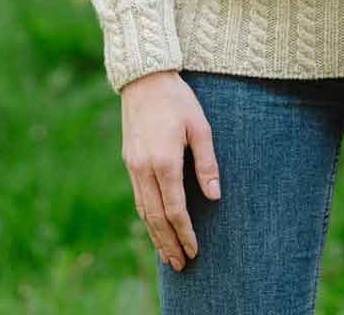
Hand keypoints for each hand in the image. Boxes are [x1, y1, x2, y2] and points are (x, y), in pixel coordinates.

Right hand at [121, 70, 221, 271]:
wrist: (144, 78)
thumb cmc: (178, 99)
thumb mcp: (199, 126)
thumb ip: (207, 162)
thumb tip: (214, 196)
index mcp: (164, 160)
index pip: (175, 208)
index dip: (185, 232)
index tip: (195, 249)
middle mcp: (144, 168)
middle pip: (155, 217)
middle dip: (169, 243)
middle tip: (182, 265)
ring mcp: (133, 166)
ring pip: (143, 211)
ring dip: (155, 236)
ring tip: (167, 256)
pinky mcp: (129, 161)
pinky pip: (137, 197)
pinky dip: (146, 218)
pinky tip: (154, 228)